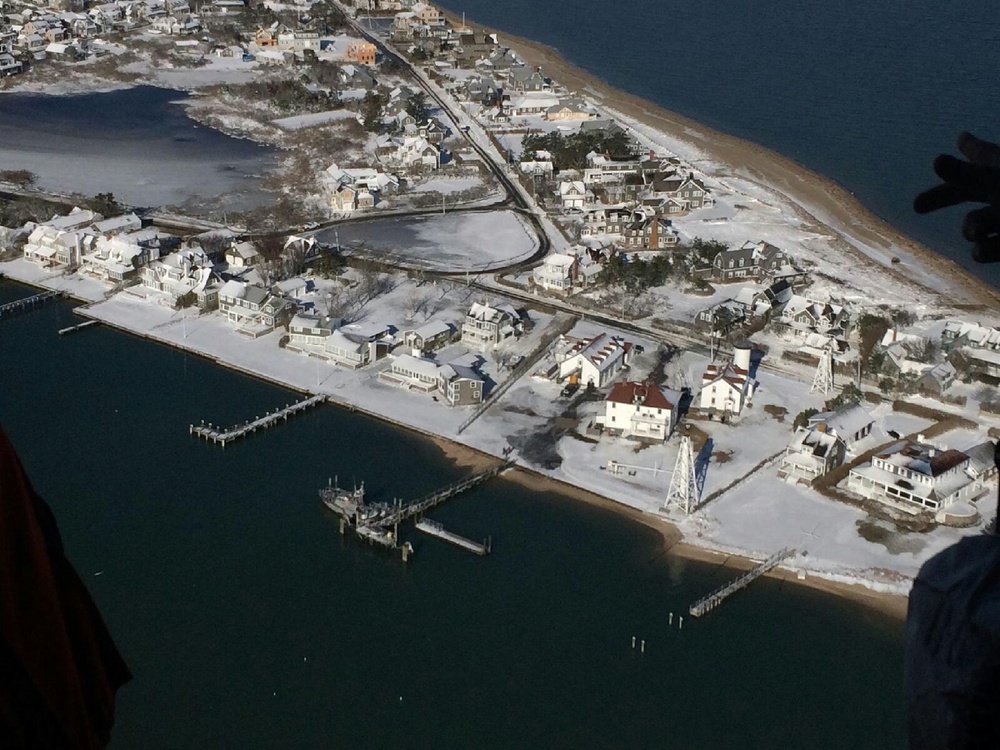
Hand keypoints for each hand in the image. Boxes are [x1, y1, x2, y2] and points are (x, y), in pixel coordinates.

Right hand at [914, 132, 999, 261]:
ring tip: (978, 231)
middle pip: (966, 193)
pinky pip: (983, 251)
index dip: (968, 152)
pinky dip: (984, 250)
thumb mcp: (998, 183)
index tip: (961, 138)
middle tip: (916, 206)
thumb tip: (936, 160)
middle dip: (941, 198)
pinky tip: (986, 248)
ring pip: (973, 226)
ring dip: (971, 228)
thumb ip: (966, 175)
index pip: (979, 160)